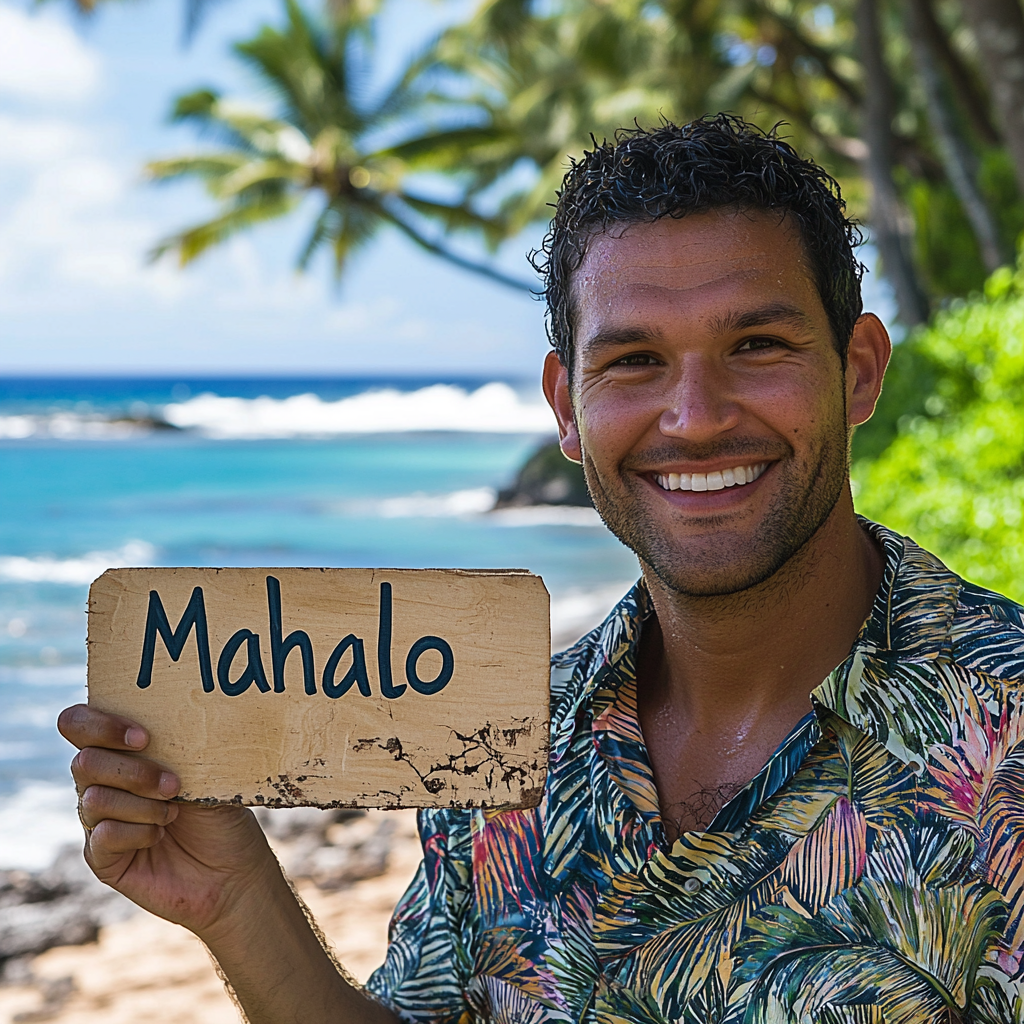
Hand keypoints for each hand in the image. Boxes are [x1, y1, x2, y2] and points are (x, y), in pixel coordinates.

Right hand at [58, 704, 277, 938]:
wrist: (233, 871)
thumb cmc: (221, 815)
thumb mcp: (205, 773)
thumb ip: (178, 747)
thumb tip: (170, 721)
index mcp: (123, 753)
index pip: (80, 725)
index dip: (100, 725)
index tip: (144, 737)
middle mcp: (103, 783)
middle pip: (84, 762)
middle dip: (131, 770)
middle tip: (172, 785)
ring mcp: (99, 821)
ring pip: (93, 799)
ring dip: (142, 804)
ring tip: (174, 813)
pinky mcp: (102, 858)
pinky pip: (102, 836)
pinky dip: (137, 832)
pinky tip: (160, 835)